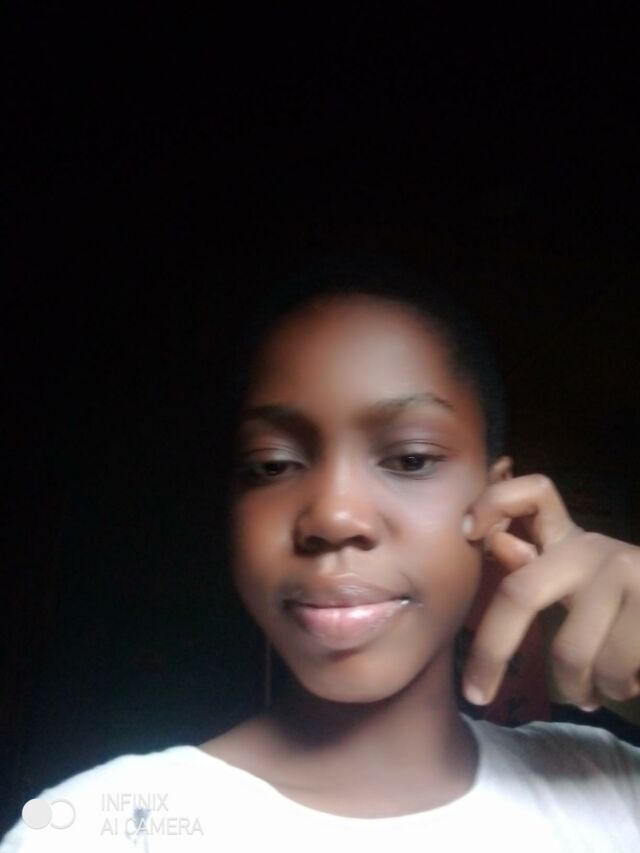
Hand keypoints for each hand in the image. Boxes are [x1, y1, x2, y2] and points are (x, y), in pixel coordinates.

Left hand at [461, 473, 639, 710]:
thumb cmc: (624, 607)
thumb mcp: (576, 583)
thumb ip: (534, 569)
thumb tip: (499, 542)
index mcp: (568, 539)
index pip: (535, 493)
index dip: (496, 500)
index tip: (467, 530)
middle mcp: (595, 549)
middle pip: (522, 592)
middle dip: (492, 650)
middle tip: (476, 694)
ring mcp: (628, 574)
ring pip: (571, 652)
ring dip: (577, 688)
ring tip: (591, 692)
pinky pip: (613, 671)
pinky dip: (614, 691)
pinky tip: (628, 685)